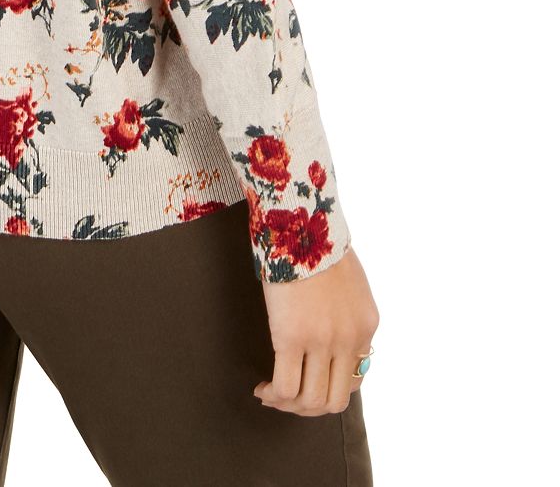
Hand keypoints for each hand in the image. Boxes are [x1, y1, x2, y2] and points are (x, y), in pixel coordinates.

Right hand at [253, 246, 378, 414]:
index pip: (356, 378)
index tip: (308, 380)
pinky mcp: (291, 337)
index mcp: (366, 325)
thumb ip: (346, 308)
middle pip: (336, 400)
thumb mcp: (349, 279)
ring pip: (311, 401)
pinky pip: (285, 386)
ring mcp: (322, 342)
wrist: (300, 221)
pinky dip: (273, 395)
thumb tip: (330, 324)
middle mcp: (350, 340)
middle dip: (310, 407)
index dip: (330, 387)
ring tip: (272, 394)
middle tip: (290, 398)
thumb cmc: (316, 240)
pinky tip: (262, 387)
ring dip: (290, 406)